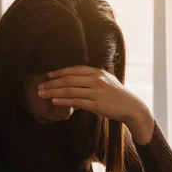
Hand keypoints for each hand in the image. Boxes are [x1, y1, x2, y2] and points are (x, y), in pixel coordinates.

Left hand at [38, 66, 154, 143]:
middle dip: (52, 83)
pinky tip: (54, 101)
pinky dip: (63, 101)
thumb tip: (108, 63)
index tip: (49, 74)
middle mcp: (96, 80)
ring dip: (54, 92)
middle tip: (40, 86)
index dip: (61, 71)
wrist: (132, 107)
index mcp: (98, 72)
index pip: (75, 69)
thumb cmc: (121, 95)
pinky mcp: (96, 104)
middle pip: (69, 79)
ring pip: (70, 90)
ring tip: (42, 94)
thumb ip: (107, 71)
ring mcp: (96, 92)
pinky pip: (76, 102)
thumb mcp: (113, 79)